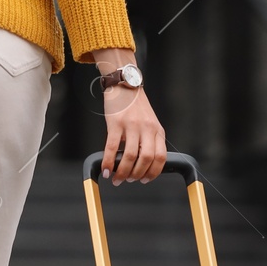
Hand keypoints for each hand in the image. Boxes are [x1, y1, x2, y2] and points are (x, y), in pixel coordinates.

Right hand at [88, 48, 164, 184]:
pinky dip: (108, 162)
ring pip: (129, 156)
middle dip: (136, 175)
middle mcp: (147, 128)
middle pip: (146, 159)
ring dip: (122, 172)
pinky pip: (112, 147)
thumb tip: (141, 164)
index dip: (153, 173)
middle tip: (128, 180)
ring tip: (116, 178)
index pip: (160, 157)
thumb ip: (149, 140)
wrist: (125, 85)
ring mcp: (131, 125)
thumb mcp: (150, 123)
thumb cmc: (135, 106)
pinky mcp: (115, 123)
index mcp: (157, 130)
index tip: (145, 180)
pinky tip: (106, 169)